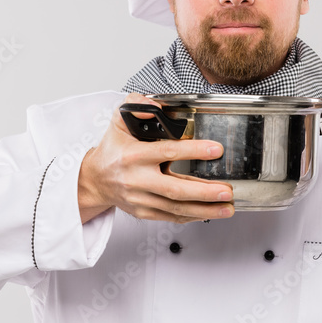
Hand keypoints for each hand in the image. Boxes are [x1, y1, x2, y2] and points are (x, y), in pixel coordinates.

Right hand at [78, 93, 234, 223]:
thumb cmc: (112, 149)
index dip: (193, 151)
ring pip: (176, 208)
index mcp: (133, 155)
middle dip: (204, 192)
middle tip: (226, 191)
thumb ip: (137, 106)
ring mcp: (140, 199)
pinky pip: (171, 217)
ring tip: (226, 207)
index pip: (167, 152)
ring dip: (204, 209)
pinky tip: (209, 213)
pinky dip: (192, 216)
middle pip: (174, 189)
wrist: (95, 179)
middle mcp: (136, 180)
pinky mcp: (143, 212)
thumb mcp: (119, 121)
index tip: (215, 150)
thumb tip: (157, 107)